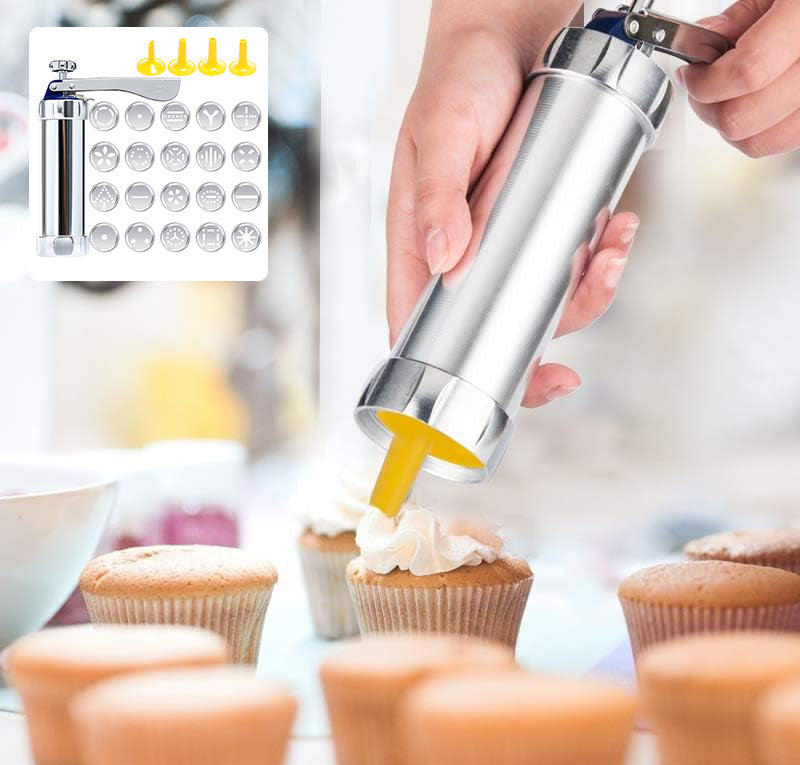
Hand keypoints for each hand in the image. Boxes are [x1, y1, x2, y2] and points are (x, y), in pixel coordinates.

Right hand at [386, 20, 638, 408]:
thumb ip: (437, 197)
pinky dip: (603, 254)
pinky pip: (573, 257)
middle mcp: (462, 253)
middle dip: (543, 342)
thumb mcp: (440, 135)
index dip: (457, 374)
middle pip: (495, 326)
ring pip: (544, 297)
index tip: (504, 392)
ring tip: (611, 250)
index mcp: (419, 246)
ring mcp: (505, 240)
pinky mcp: (543, 219)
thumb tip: (444, 261)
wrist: (507, 34)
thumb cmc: (457, 80)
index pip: (423, 328)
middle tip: (574, 347)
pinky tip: (617, 229)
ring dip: (587, 291)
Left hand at [678, 0, 799, 157]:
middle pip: (745, 119)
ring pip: (761, 141)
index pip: (748, 72)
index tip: (693, 73)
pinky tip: (755, 104)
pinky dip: (759, 130)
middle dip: (710, 107)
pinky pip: (784, 140)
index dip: (707, 81)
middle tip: (703, 87)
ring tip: (726, 98)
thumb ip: (741, 17)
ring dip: (731, 126)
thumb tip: (702, 44)